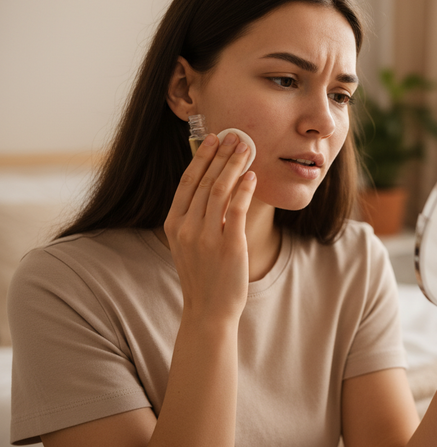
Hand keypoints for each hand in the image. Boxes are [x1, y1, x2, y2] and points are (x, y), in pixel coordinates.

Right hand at [163, 132, 256, 323]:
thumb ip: (195, 217)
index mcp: (174, 225)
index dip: (201, 157)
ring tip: (246, 148)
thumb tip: (212, 185)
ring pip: (221, 190)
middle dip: (221, 155)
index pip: (188, 182)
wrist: (208, 311)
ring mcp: (206, 237)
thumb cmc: (203, 276)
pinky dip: (244, 189)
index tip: (213, 139)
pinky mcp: (229, 245)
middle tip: (235, 136)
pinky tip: (252, 176)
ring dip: (234, 165)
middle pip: (205, 181)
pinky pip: (236, 209)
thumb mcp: (189, 244)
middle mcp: (187, 228)